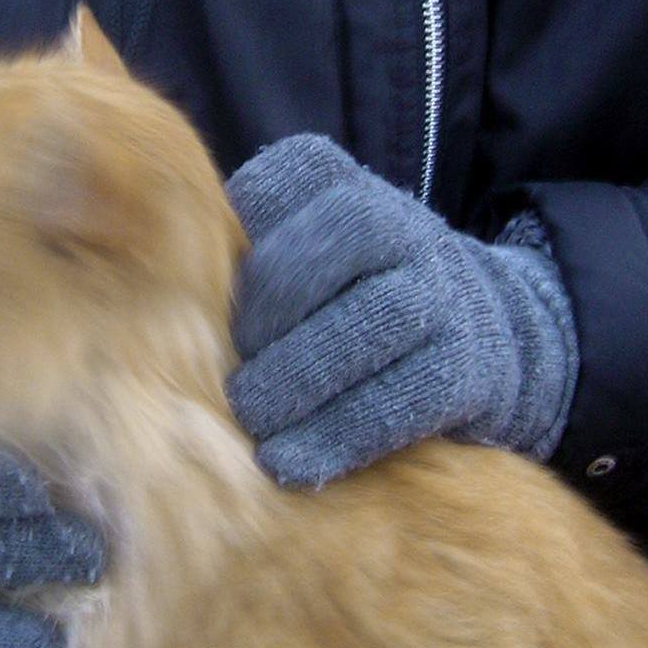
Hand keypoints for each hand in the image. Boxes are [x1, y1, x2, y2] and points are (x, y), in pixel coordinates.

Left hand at [223, 135, 577, 486]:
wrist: (483, 337)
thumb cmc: (349, 300)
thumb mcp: (303, 258)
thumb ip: (244, 269)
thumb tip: (164, 324)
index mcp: (338, 183)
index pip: (275, 191)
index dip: (238, 255)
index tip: (214, 313)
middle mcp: (398, 223)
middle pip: (327, 250)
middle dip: (269, 318)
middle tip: (232, 381)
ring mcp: (440, 291)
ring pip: (371, 320)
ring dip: (301, 380)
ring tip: (257, 425)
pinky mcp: (464, 365)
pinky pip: (403, 396)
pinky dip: (341, 435)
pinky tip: (294, 464)